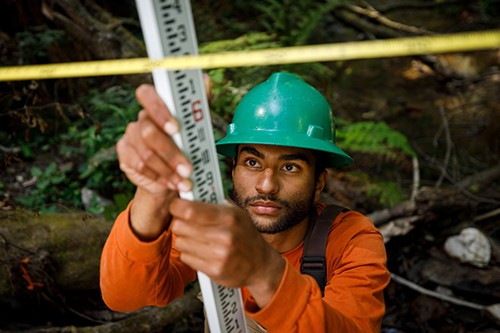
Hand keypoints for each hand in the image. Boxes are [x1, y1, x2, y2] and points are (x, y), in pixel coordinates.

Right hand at [117, 84, 192, 194]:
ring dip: (168, 170)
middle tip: (188, 168)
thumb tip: (204, 79)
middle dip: (170, 152)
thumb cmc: (186, 146)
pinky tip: (172, 182)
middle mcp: (141, 118)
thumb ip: (200, 105)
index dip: (159, 110)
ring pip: (146, 153)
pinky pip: (139, 166)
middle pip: (148, 131)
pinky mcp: (124, 154)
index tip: (175, 128)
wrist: (171, 176)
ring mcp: (130, 136)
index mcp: (157, 106)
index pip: (147, 95)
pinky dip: (160, 177)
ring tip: (185, 181)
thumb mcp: (197, 128)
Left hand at [170, 198, 285, 307]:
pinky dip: (189, 254)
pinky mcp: (215, 270)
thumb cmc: (244, 235)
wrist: (261, 265)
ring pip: (180, 242)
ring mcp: (220, 254)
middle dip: (180, 223)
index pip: (189, 210)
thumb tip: (191, 189)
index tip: (176, 206)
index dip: (177, 206)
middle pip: (180, 226)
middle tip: (186, 223)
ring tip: (197, 239)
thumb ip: (214, 202)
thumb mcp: (236, 213)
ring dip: (185, 239)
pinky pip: (186, 257)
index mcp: (229, 216)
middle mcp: (225, 235)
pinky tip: (201, 251)